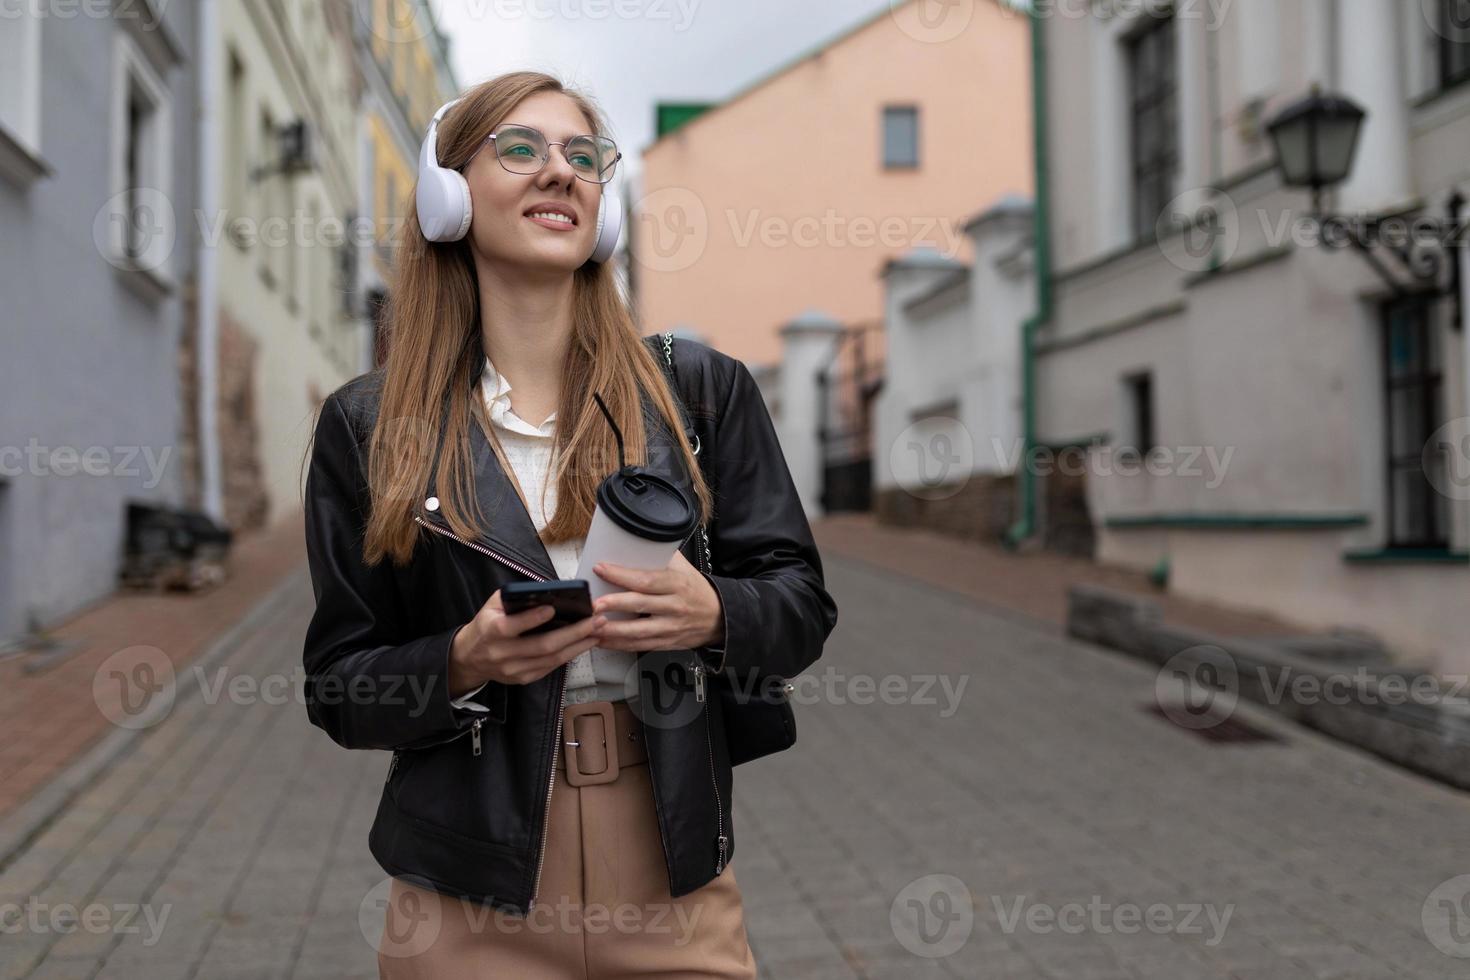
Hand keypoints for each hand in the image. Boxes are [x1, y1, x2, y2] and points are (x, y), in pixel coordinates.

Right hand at [448, 589, 607, 693]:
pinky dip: (571, 654)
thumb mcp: (491, 605)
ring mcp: (514, 670)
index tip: (553, 608)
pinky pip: (552, 667)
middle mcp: (503, 653)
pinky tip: (585, 643)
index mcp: (492, 631)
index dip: (533, 618)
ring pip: (552, 659)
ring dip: (579, 645)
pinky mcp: (524, 678)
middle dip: (573, 633)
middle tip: (595, 620)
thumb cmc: (486, 625)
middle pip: (542, 646)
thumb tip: (545, 590)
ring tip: (598, 630)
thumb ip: (514, 596)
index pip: (513, 626)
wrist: (469, 658)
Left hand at [590, 550, 723, 652]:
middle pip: (639, 604)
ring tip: (592, 625)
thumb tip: (632, 543)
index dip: (622, 575)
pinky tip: (603, 641)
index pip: (646, 579)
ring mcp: (670, 627)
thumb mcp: (684, 568)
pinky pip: (639, 646)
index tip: (601, 569)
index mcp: (677, 584)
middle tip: (593, 603)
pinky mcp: (666, 642)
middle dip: (613, 604)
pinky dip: (619, 644)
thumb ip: (660, 557)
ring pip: (638, 631)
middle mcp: (674, 606)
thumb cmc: (696, 590)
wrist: (719, 617)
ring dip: (612, 630)